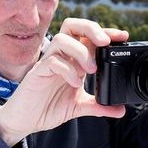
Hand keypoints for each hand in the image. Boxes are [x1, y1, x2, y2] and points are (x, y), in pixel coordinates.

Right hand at [0, 19, 127, 146]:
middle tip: (105, 42)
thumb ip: (98, 106)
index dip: (105, 32)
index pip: (88, 36)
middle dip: (91, 28)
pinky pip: (51, 61)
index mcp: (72, 60)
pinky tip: (74, 83)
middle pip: (73, 26)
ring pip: (62, 39)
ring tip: (91, 70)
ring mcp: (47, 62)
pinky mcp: (37, 72)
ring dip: (80, 50)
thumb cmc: (47, 107)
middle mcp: (61, 57)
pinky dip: (67, 69)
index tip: (123, 37)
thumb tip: (120, 110)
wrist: (25, 121)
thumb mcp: (78, 106)